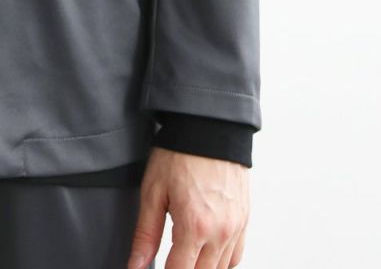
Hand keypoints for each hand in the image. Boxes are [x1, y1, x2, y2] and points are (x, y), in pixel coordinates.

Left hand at [127, 147, 249, 268]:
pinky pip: (235, 256)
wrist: (209, 126)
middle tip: (168, 260)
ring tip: (182, 254)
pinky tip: (204, 251)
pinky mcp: (245, 220)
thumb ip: (145, 234)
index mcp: (195, 226)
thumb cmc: (179, 153)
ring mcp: (236, 227)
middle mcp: (221, 232)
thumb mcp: (153, 191)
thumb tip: (135, 266)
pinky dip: (220, 261)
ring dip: (201, 268)